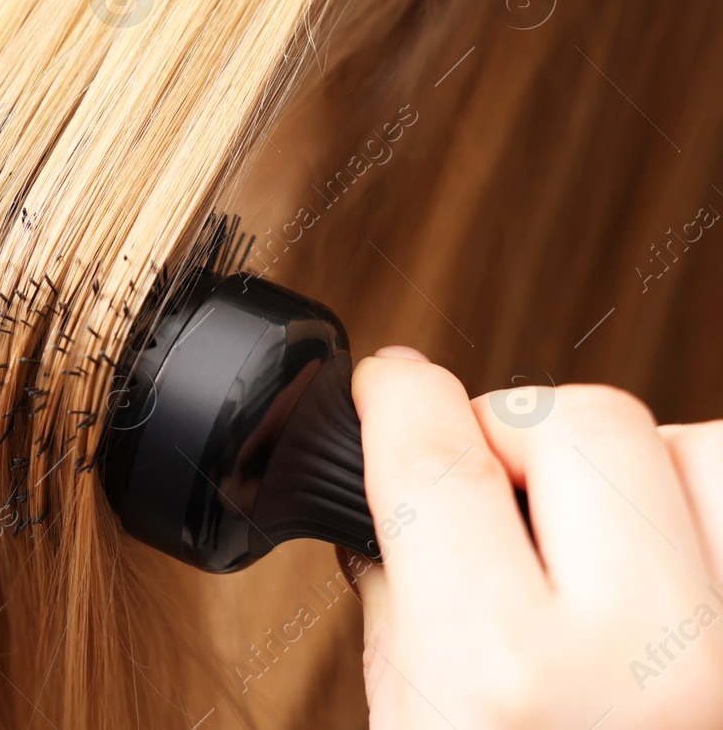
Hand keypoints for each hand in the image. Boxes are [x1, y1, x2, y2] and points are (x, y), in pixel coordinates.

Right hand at [353, 347, 722, 729]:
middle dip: (518, 434)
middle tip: (493, 482)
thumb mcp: (404, 721)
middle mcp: (642, 660)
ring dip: (638, 467)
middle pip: (580, 420)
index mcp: (501, 671)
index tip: (392, 388)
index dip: (399, 397)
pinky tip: (661, 558)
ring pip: (700, 446)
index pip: (436, 456)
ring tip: (598, 532)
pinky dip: (700, 509)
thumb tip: (402, 474)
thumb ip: (402, 589)